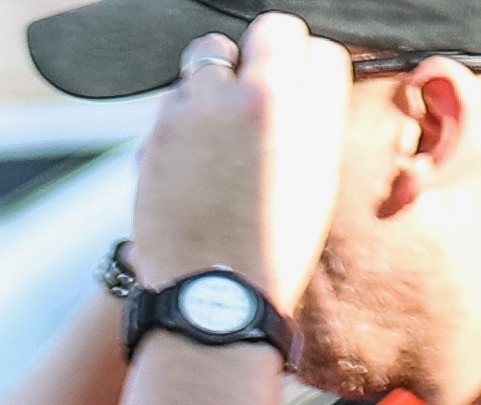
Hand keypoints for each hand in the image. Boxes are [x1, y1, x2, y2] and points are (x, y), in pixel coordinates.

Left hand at [132, 13, 348, 317]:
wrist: (212, 297)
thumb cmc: (271, 249)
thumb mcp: (316, 181)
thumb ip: (309, 120)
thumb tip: (296, 80)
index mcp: (310, 116)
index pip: (320, 51)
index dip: (307, 70)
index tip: (297, 88)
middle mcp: (259, 101)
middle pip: (270, 31)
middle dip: (265, 54)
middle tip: (258, 90)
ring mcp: (204, 110)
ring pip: (210, 56)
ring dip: (214, 82)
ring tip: (219, 133)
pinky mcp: (160, 129)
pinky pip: (173, 99)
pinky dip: (181, 118)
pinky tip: (189, 160)